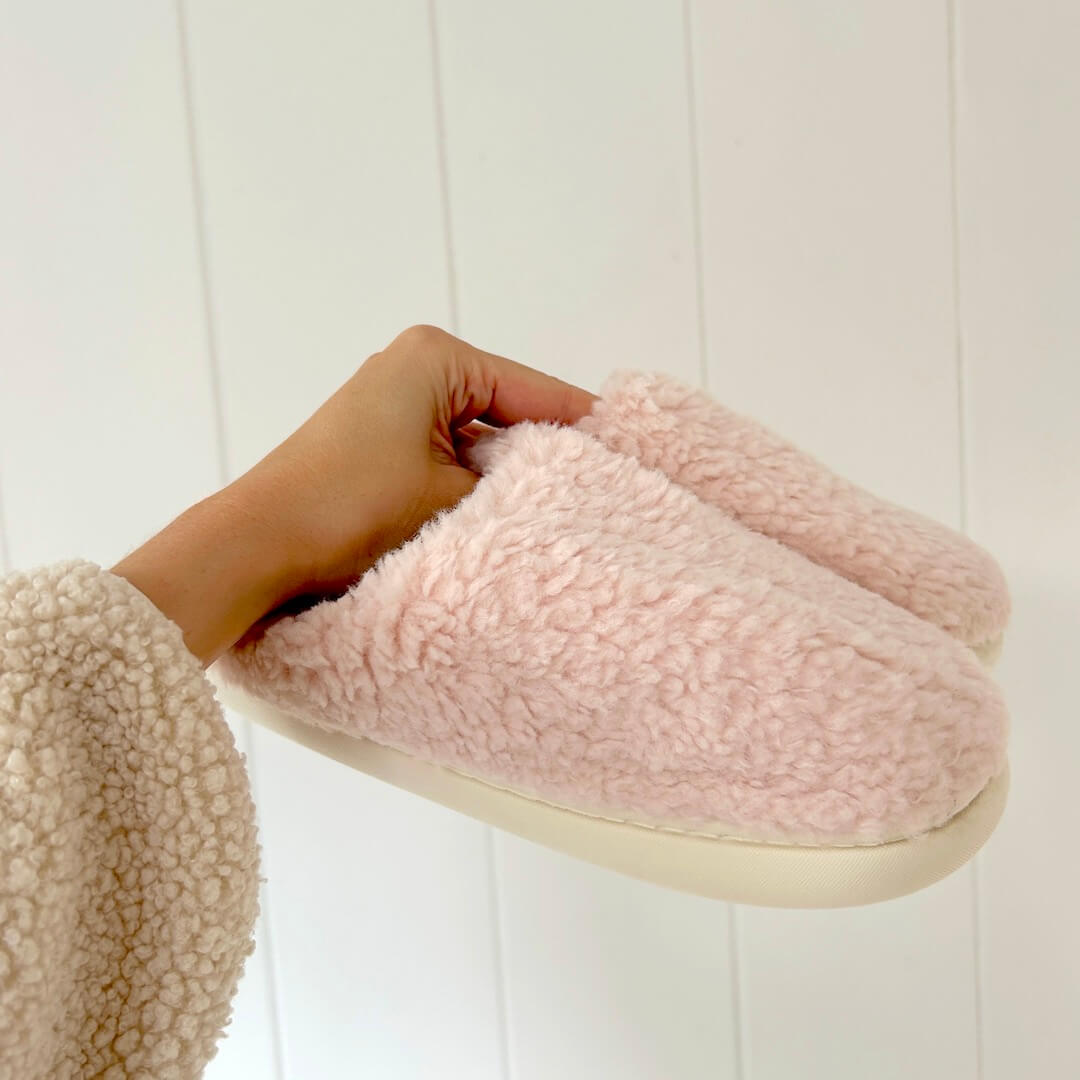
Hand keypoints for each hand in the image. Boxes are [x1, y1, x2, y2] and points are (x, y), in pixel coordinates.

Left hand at [111, 325, 596, 666]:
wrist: (258, 549)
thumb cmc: (345, 509)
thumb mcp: (452, 497)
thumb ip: (516, 484)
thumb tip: (560, 484)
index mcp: (436, 357)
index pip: (537, 392)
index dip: (586, 431)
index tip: (634, 460)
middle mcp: (414, 366)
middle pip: (510, 412)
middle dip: (545, 457)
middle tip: (599, 497)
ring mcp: (395, 403)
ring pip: (480, 440)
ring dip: (506, 477)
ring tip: (555, 515)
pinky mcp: (381, 441)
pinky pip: (449, 457)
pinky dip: (472, 486)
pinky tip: (499, 518)